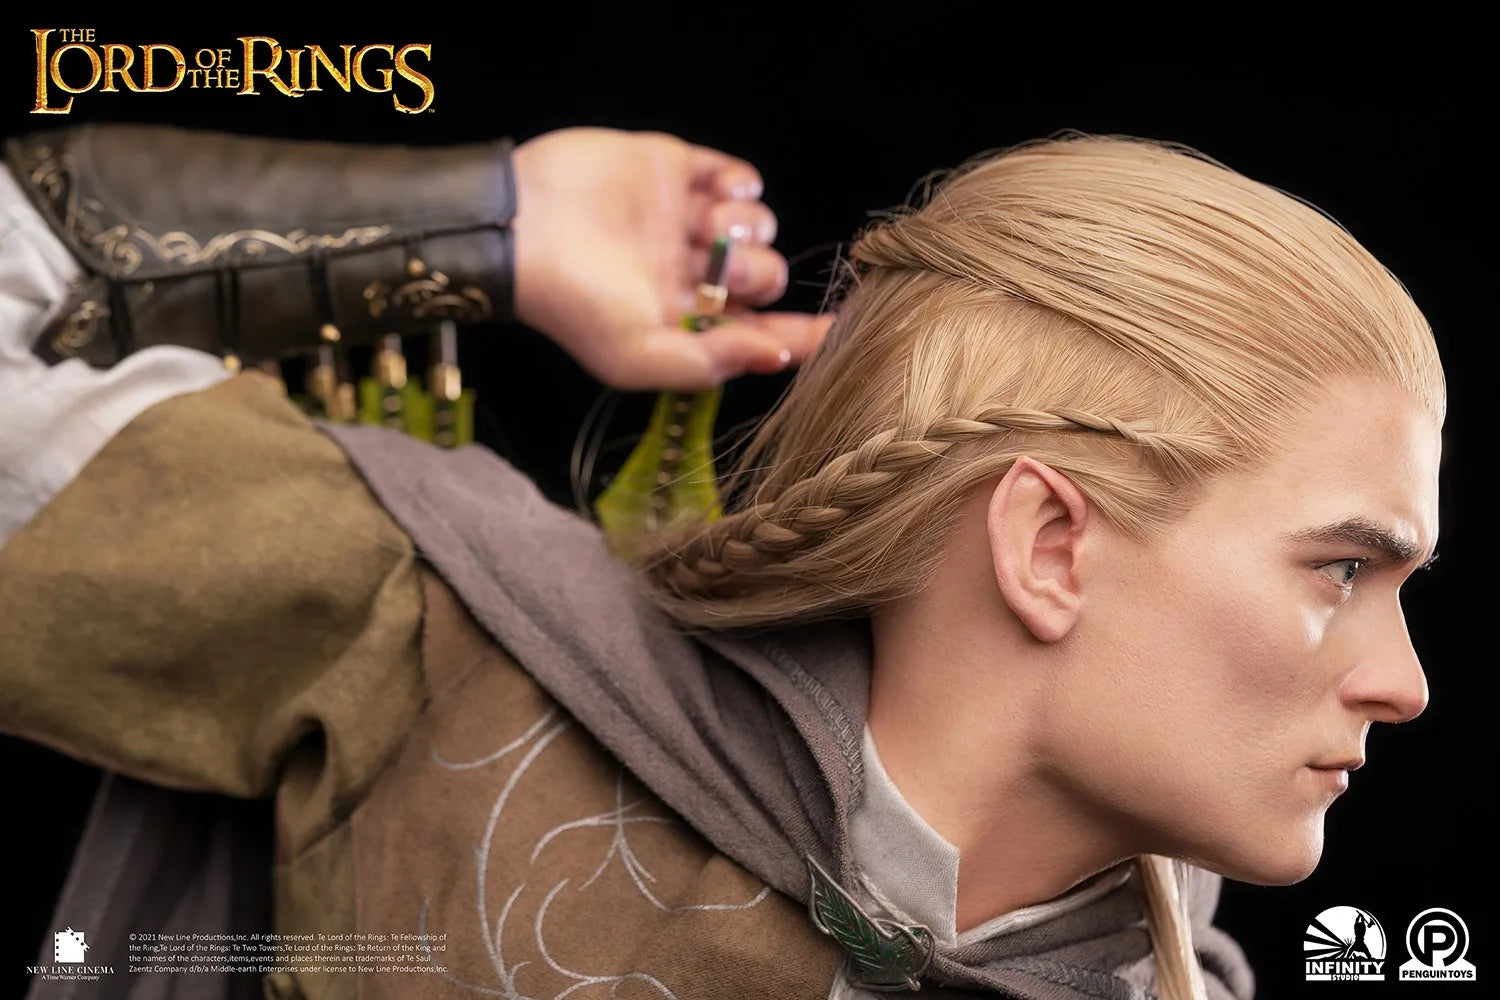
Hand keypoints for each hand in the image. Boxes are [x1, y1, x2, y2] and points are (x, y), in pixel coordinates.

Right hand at [510, 127, 834, 391]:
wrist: (520, 230)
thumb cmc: (573, 305)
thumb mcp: (638, 356)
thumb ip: (710, 362)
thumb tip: (776, 358)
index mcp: (685, 321)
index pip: (759, 332)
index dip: (801, 333)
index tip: (838, 329)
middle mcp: (692, 272)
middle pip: (763, 275)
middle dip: (757, 274)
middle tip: (725, 272)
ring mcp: (685, 220)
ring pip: (759, 226)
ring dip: (747, 227)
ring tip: (703, 226)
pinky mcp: (675, 170)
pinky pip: (739, 177)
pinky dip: (743, 186)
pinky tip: (719, 194)